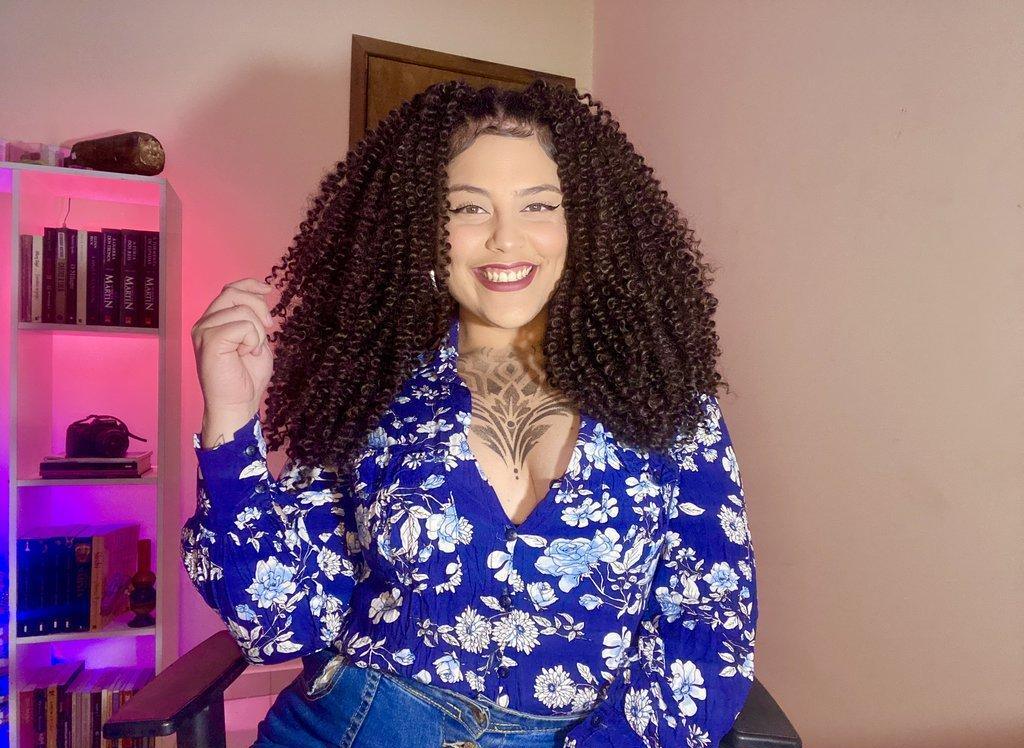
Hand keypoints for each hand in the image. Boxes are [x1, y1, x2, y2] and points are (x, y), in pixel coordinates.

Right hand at [191, 277, 276, 423]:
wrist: (238, 404)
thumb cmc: (247, 378)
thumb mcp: (256, 341)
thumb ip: (254, 320)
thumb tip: (261, 297)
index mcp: (215, 321)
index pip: (229, 290)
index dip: (250, 285)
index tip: (269, 289)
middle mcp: (205, 323)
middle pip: (234, 293)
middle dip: (259, 307)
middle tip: (268, 328)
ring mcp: (204, 330)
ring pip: (242, 310)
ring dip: (257, 332)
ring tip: (250, 351)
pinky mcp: (209, 340)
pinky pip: (242, 326)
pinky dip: (252, 340)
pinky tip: (245, 355)